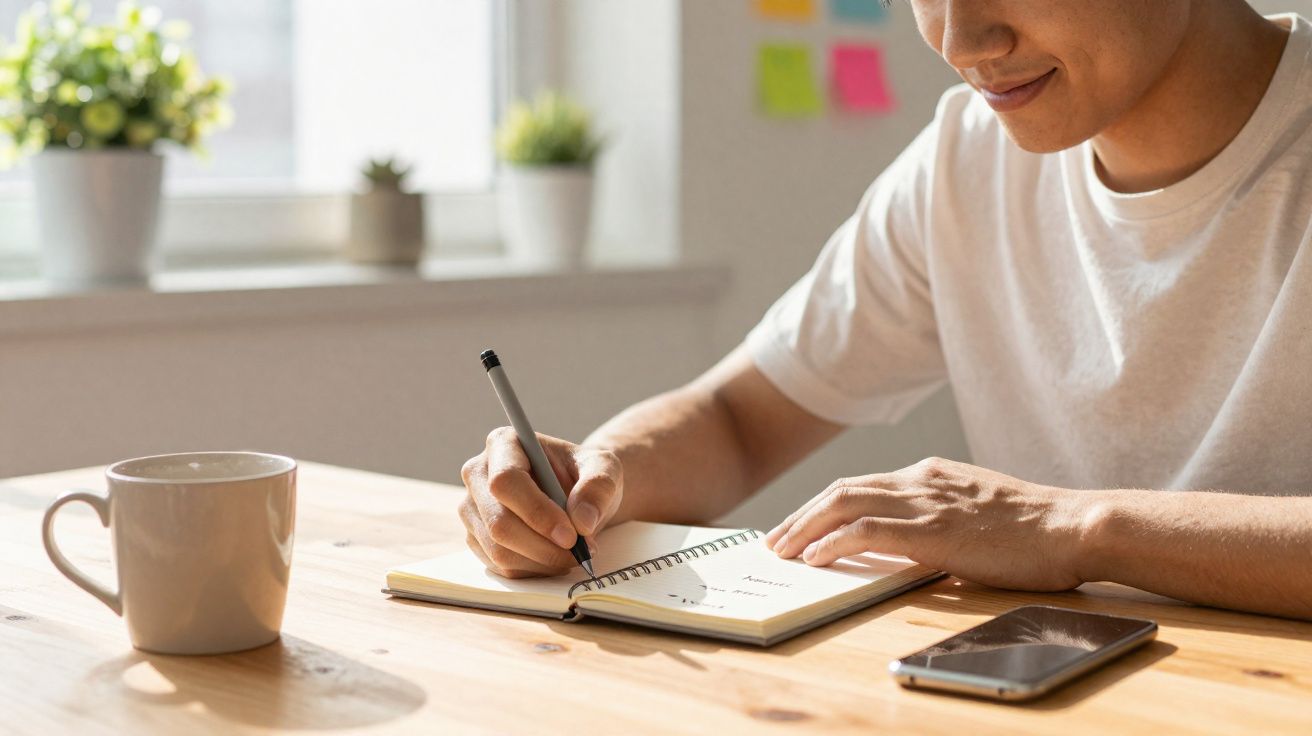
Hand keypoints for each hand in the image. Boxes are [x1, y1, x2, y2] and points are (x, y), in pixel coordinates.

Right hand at [459, 427, 622, 577]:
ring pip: (498, 549)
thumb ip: (598, 487)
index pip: (506, 481)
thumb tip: (582, 521)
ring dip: (541, 561)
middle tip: (580, 552)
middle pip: (498, 521)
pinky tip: (555, 558)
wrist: (577, 494)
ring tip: (573, 555)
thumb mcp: (605, 469)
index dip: (537, 512)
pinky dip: (533, 570)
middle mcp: (478, 473)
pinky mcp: (476, 537)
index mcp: (504, 444)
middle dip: (543, 546)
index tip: (571, 535)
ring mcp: (472, 508)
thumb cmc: (585, 475)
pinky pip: (500, 566)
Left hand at [763, 457, 1092, 590]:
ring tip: (783, 551)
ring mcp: (925, 502)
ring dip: (805, 528)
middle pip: (841, 490)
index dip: (823, 506)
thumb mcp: (979, 513)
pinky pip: (865, 531)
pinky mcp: (932, 530)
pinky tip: (816, 557)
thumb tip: (908, 544)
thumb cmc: (1037, 530)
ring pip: (843, 504)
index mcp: (932, 475)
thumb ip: (941, 518)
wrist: (1073, 526)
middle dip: (802, 515)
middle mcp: (921, 480)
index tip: (800, 526)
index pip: (861, 485)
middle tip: (775, 540)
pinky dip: (833, 541)